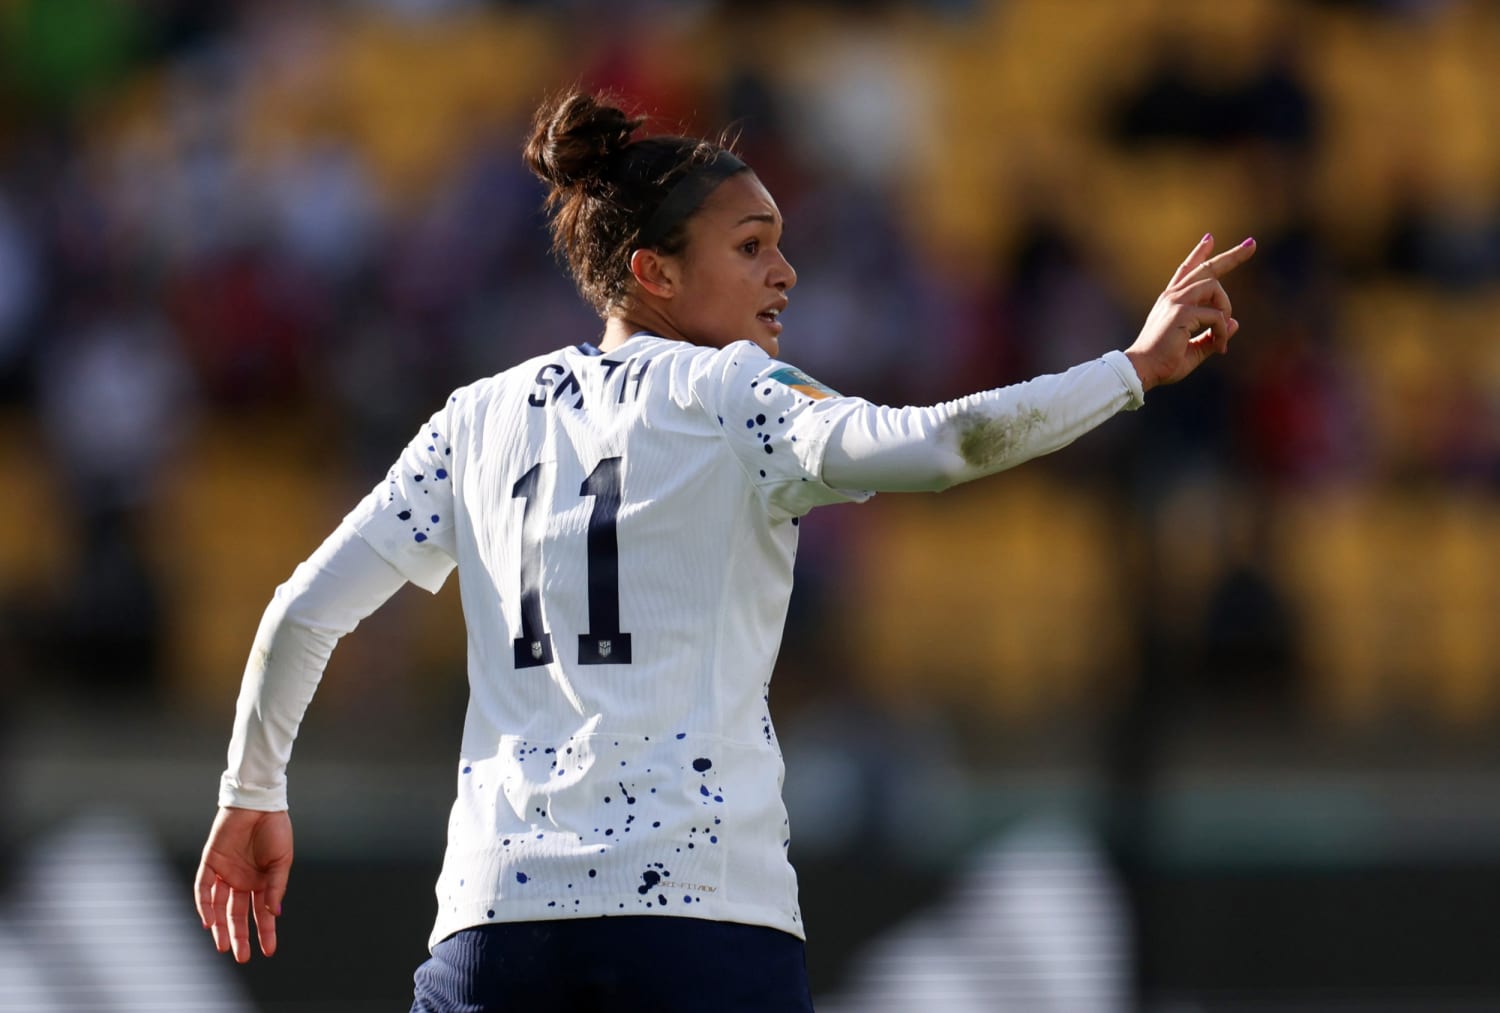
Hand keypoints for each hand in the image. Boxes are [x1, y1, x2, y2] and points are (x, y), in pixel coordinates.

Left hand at [195, 806, 292, 961]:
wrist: (259, 804)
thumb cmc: (275, 829)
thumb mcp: (282, 861)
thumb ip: (276, 887)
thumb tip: (274, 914)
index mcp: (262, 881)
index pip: (262, 913)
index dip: (266, 931)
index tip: (269, 951)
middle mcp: (242, 880)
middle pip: (237, 914)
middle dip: (239, 936)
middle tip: (242, 957)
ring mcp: (225, 873)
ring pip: (218, 906)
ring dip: (219, 926)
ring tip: (222, 946)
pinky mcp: (210, 863)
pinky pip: (204, 888)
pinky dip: (204, 905)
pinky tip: (208, 921)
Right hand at [1125, 234, 1256, 391]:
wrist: (1142, 370)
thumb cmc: (1163, 362)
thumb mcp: (1194, 348)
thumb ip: (1213, 335)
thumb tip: (1235, 323)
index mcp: (1172, 301)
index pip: (1187, 270)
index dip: (1199, 253)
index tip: (1210, 238)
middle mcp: (1173, 296)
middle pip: (1206, 268)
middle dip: (1232, 256)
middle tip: (1252, 244)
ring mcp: (1176, 301)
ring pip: (1214, 286)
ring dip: (1226, 308)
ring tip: (1222, 333)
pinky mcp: (1181, 312)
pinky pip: (1216, 315)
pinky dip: (1222, 331)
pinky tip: (1219, 346)